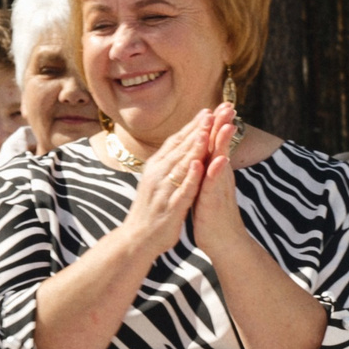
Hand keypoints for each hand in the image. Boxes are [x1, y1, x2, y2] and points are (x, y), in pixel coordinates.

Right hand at [114, 112, 211, 261]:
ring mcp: (162, 190)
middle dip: (196, 130)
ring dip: (193, 148)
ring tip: (206, 131)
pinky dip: (190, 177)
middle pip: (179, 148)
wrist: (137, 238)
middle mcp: (157, 174)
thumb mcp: (158, 181)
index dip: (191, 126)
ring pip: (180, 165)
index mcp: (156, 167)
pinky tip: (199, 165)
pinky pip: (182, 190)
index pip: (175, 141)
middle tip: (211, 112)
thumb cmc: (152, 209)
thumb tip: (180, 145)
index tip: (207, 110)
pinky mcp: (169, 207)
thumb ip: (169, 163)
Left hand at [185, 105, 252, 262]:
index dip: (215, 123)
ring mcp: (218, 188)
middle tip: (229, 104)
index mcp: (214, 170)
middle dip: (223, 125)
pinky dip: (215, 172)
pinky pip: (214, 185)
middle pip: (220, 146)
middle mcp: (219, 176)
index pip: (214, 142)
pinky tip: (217, 161)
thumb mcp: (208, 184)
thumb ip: (209, 167)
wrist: (221, 240)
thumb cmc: (212, 212)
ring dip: (222, 144)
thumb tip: (208, 149)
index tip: (219, 102)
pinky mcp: (213, 202)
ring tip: (226, 125)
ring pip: (220, 161)